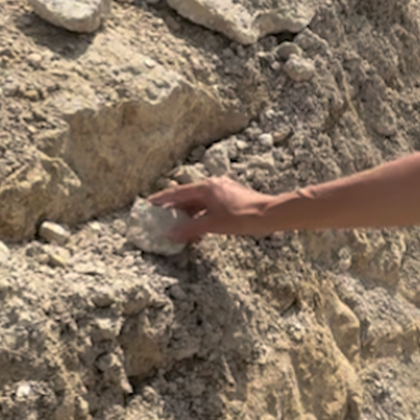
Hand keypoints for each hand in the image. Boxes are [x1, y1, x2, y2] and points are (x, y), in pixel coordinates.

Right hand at [147, 177, 279, 240]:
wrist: (270, 214)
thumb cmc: (243, 218)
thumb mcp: (213, 225)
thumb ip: (190, 229)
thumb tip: (170, 234)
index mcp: (206, 188)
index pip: (177, 193)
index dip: (162, 199)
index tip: (149, 204)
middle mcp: (213, 185)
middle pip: (187, 196)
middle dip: (174, 207)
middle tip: (160, 216)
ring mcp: (223, 190)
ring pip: (199, 202)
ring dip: (188, 213)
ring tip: (177, 224)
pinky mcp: (231, 198)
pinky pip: (209, 205)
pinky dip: (200, 215)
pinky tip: (198, 226)